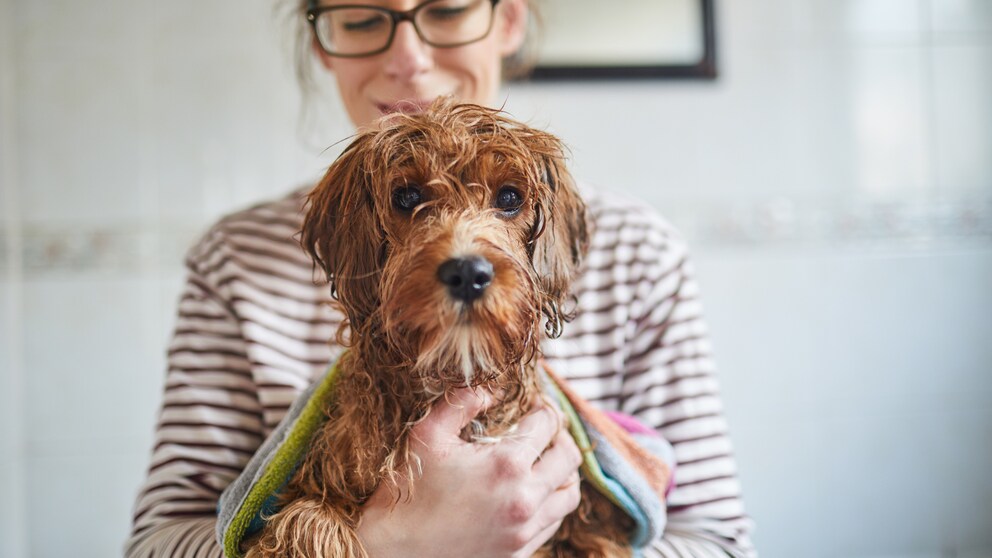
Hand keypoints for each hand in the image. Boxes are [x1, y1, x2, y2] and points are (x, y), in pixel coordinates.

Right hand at [356, 388, 582, 557]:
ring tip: (546, 461)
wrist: (393, 552)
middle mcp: (524, 499)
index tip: (533, 405)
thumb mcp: (427, 435)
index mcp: (507, 465)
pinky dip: (551, 503)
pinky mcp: (520, 553)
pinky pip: (553, 523)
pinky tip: (533, 493)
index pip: (548, 425)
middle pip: (568, 458)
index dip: (543, 407)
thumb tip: (491, 390)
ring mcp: (525, 530)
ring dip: (563, 473)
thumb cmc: (407, 492)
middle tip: (546, 430)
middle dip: (560, 436)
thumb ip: (461, 402)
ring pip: (569, 494)